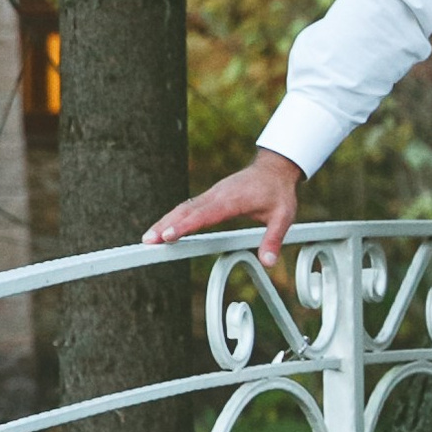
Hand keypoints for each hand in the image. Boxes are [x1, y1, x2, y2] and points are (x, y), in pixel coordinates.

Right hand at [145, 149, 303, 268]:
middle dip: (165, 225)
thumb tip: (268, 263)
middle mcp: (217, 195)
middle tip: (147, 241)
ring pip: (183, 208)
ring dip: (165, 221)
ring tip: (148, 239)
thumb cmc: (279, 192)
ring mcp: (211, 194)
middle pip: (186, 211)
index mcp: (233, 200)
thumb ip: (273, 239)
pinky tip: (163, 229)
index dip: (185, 225)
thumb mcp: (283, 217)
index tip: (168, 235)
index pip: (205, 214)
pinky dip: (173, 217)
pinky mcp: (210, 196)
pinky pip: (188, 207)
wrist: (275, 168)